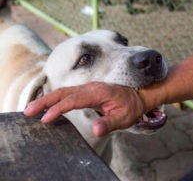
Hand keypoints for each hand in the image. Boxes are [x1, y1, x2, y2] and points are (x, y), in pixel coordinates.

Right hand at [24, 82, 144, 136]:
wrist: (138, 96)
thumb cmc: (131, 107)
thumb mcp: (123, 118)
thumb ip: (109, 123)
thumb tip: (95, 130)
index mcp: (98, 93)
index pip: (73, 100)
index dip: (58, 109)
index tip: (46, 119)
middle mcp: (90, 87)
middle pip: (63, 92)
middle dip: (45, 101)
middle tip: (28, 111)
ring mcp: (88, 88)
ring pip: (64, 91)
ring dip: (47, 99)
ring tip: (32, 108)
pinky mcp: (87, 91)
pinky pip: (68, 93)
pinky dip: (56, 98)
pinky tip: (48, 104)